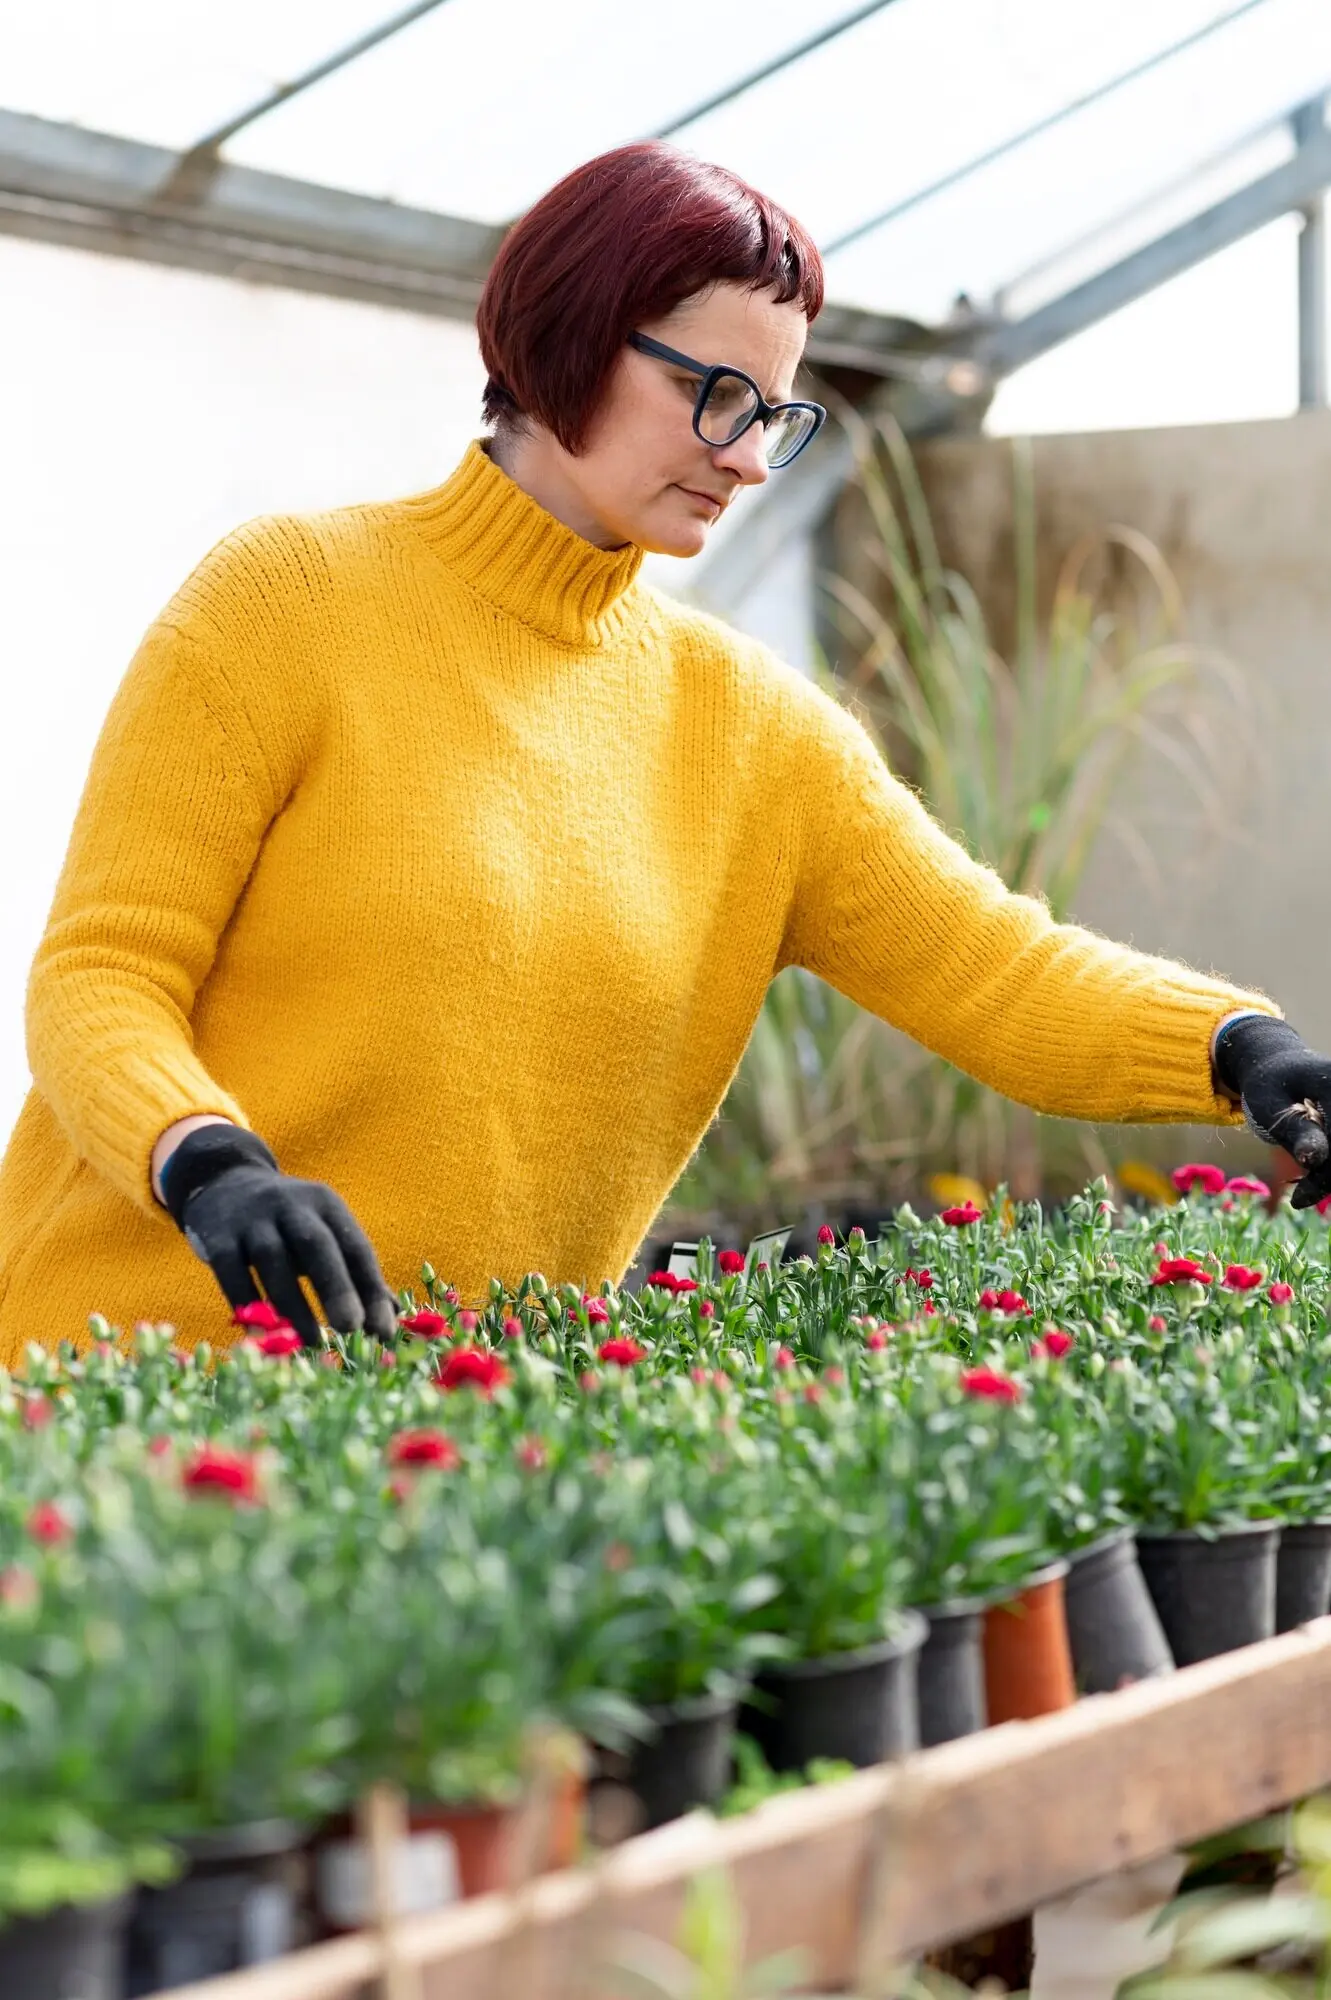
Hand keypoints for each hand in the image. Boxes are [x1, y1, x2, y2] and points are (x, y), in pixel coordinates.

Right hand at [159, 1125, 396, 1345]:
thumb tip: (391, 1318)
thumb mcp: (324, 1234)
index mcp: (326, 1205)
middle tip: (352, 1328)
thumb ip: (355, 1274)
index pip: (355, 1247)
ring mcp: (252, 1219)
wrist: (224, 1184)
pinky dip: (246, 1303)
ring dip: (293, 1304)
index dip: (372, 1289)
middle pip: (316, 1245)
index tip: (384, 1331)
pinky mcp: (217, 1237)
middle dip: (336, 1287)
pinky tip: (261, 1333)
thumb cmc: (288, 1225)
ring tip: (312, 1342)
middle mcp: (291, 1205)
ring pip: (273, 1260)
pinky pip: (231, 1272)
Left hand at [1213, 1015, 1330, 1209]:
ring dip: (1330, 1171)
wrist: (1276, 1063)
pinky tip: (1313, 1175)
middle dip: (1328, 1176)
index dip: (1324, 1177)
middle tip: (1301, 1194)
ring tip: (1305, 1186)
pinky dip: (1330, 1164)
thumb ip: (1295, 1130)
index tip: (1297, 1201)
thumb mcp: (1271, 1106)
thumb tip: (1315, 1159)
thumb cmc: (1268, 1084)